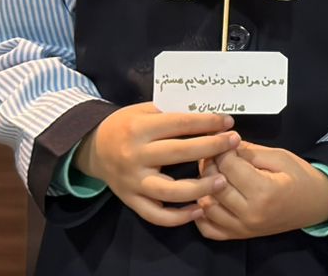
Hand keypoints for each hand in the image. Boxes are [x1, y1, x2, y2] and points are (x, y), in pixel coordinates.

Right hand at [74, 102, 239, 226]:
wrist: (93, 148)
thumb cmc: (127, 125)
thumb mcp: (145, 110)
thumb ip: (173, 113)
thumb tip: (211, 116)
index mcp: (139, 129)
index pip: (179, 124)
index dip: (206, 122)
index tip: (228, 122)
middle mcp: (135, 156)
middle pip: (178, 153)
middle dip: (210, 147)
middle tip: (234, 143)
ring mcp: (133, 182)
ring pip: (169, 191)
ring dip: (199, 188)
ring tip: (223, 182)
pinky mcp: (130, 200)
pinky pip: (155, 215)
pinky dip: (178, 217)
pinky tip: (199, 210)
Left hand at [195, 142, 327, 239]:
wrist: (315, 204)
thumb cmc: (300, 177)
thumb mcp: (279, 157)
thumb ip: (249, 152)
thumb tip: (223, 143)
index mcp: (264, 191)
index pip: (228, 166)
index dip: (223, 149)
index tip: (225, 140)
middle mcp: (250, 214)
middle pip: (214, 185)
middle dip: (211, 165)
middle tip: (216, 153)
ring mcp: (242, 228)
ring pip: (206, 207)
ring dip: (204, 187)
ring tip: (214, 172)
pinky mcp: (239, 236)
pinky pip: (208, 229)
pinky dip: (201, 214)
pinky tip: (207, 197)